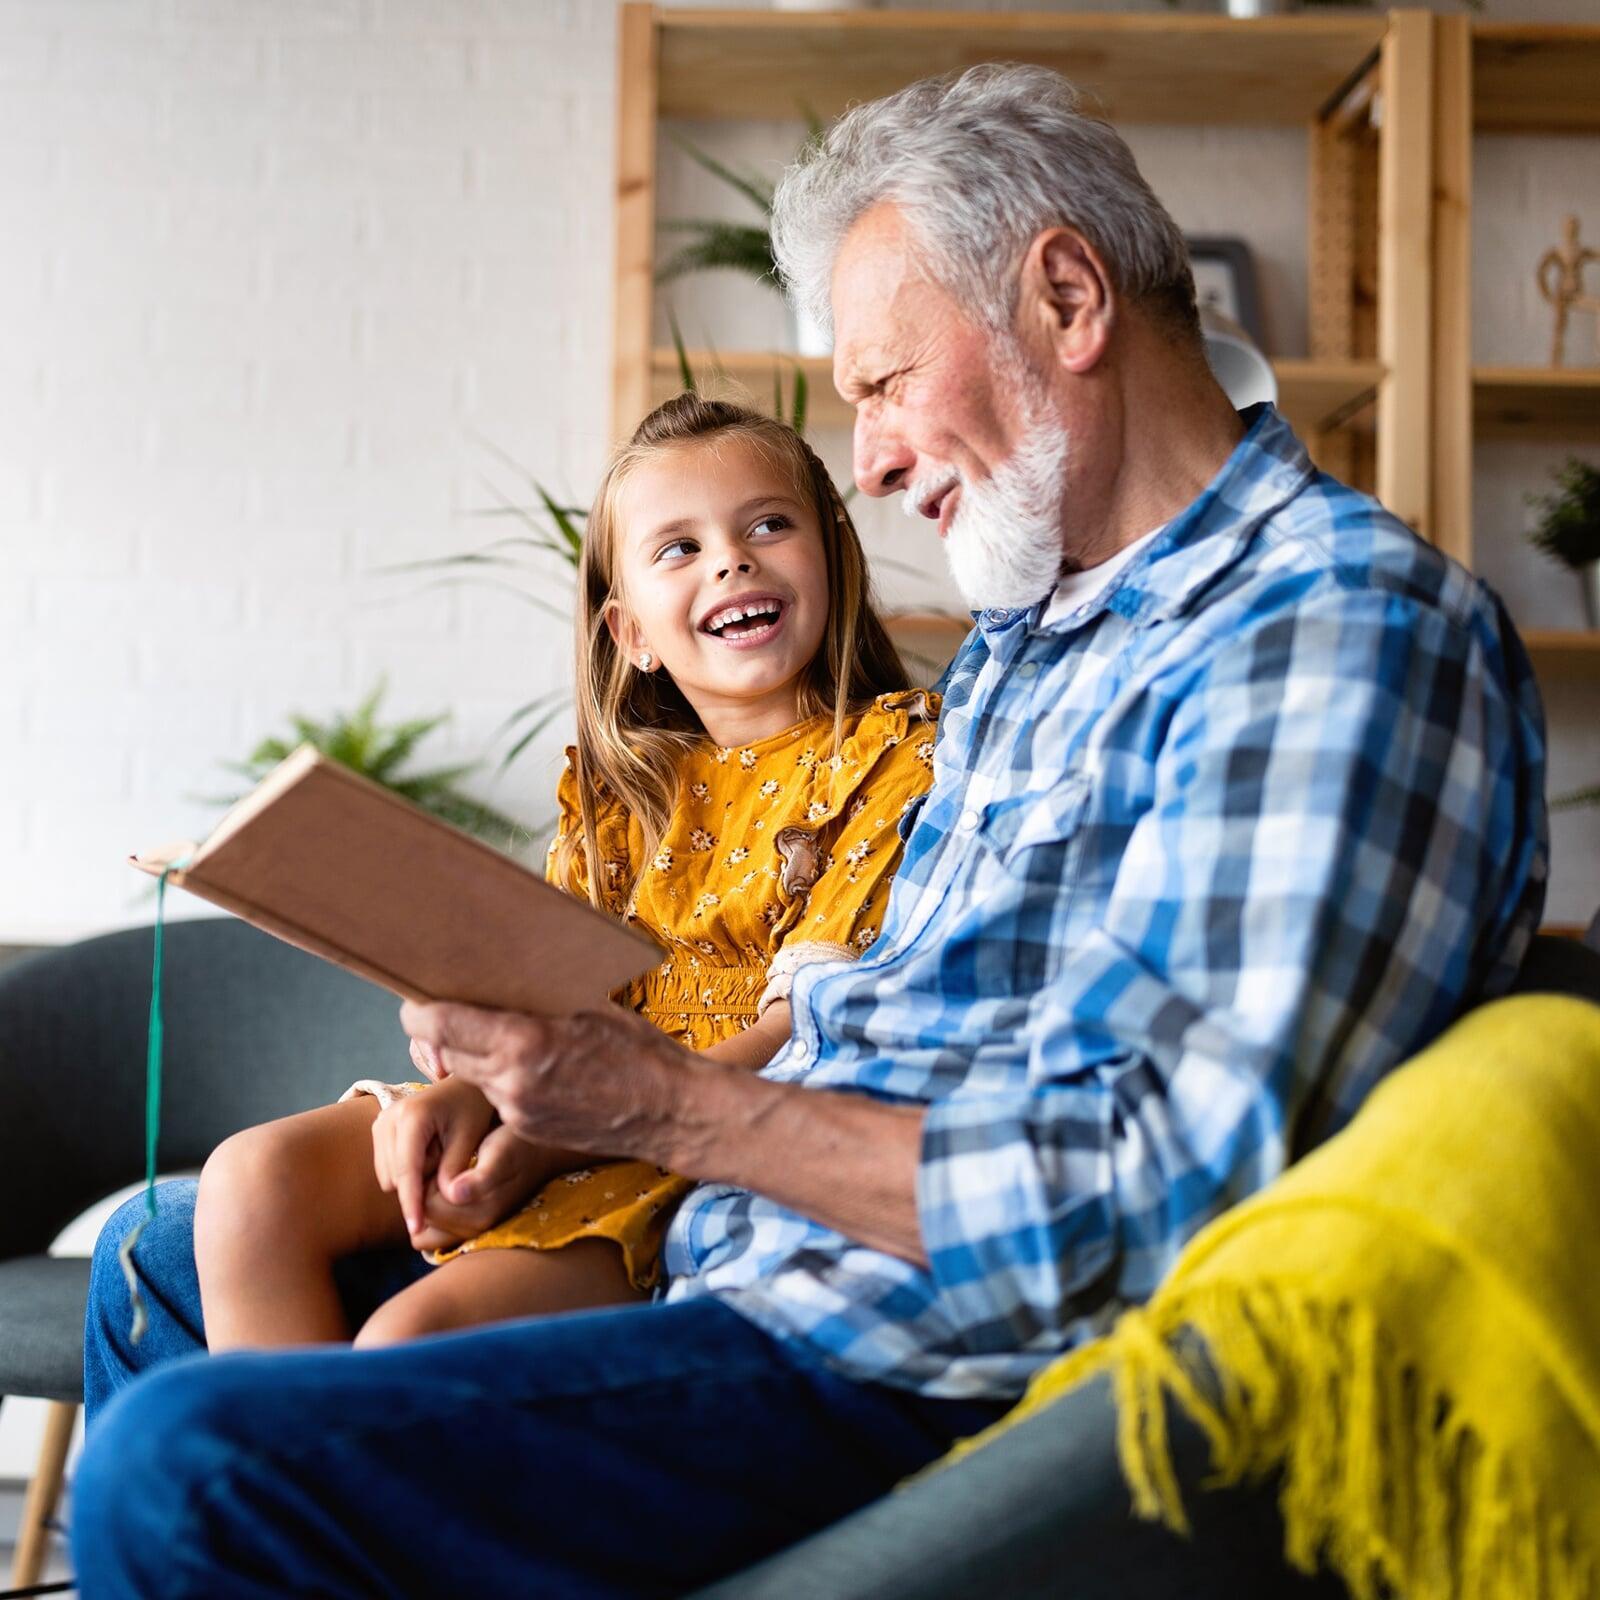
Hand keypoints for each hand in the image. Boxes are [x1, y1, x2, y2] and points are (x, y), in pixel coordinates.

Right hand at [370, 1076, 494, 1244]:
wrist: (462, 1085)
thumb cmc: (472, 1108)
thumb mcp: (470, 1136)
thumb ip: (455, 1168)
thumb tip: (445, 1199)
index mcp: (412, 1117)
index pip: (407, 1171)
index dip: (412, 1203)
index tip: (416, 1229)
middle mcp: (388, 1118)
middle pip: (396, 1177)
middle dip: (421, 1182)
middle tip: (450, 1157)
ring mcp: (380, 1123)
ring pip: (390, 1177)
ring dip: (415, 1177)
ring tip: (441, 1151)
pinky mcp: (379, 1130)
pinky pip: (388, 1169)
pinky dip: (408, 1171)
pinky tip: (429, 1152)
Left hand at [399, 1000, 700, 1169]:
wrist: (672, 1111)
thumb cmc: (639, 1050)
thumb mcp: (589, 1007)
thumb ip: (535, 1000)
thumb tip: (497, 976)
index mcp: (523, 1042)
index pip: (438, 1026)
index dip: (418, 1011)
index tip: (418, 999)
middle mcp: (510, 1081)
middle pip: (442, 1053)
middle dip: (439, 1033)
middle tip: (450, 1010)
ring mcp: (516, 1111)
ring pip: (468, 1076)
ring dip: (469, 1055)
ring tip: (495, 1034)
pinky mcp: (526, 1130)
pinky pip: (495, 1097)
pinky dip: (499, 1078)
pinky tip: (529, 1064)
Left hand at [411, 1124, 575, 1247]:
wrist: (539, 1151)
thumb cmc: (517, 1145)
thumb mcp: (501, 1153)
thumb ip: (481, 1178)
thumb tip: (454, 1194)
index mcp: (479, 1214)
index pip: (426, 1207)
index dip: (424, 1182)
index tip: (440, 1158)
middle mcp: (475, 1230)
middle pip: (425, 1220)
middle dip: (423, 1196)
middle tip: (440, 1166)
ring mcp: (473, 1230)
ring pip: (428, 1227)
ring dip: (427, 1204)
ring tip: (443, 1175)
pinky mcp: (472, 1225)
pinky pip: (436, 1227)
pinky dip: (434, 1210)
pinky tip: (447, 1185)